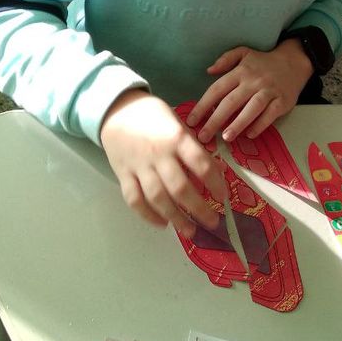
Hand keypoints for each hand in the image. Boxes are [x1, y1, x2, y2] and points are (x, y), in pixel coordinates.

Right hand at [100, 89, 226, 236]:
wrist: (117, 109)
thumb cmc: (154, 116)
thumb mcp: (179, 123)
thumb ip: (196, 148)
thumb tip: (219, 171)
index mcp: (176, 138)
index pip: (200, 164)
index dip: (215, 183)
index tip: (224, 197)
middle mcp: (158, 154)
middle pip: (180, 188)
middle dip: (199, 209)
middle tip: (213, 222)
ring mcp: (139, 166)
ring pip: (158, 198)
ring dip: (176, 218)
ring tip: (191, 231)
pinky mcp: (123, 175)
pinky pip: (134, 200)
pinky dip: (148, 215)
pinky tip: (162, 224)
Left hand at [187, 41, 313, 143]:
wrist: (294, 62)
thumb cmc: (263, 62)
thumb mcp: (244, 53)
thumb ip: (225, 60)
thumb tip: (208, 71)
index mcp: (241, 71)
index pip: (217, 89)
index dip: (203, 105)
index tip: (192, 121)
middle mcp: (253, 81)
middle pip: (231, 102)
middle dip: (215, 120)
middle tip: (203, 136)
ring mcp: (269, 92)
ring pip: (251, 109)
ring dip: (237, 124)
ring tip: (226, 137)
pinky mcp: (283, 101)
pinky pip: (270, 115)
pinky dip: (260, 125)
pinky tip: (249, 135)